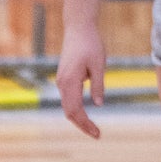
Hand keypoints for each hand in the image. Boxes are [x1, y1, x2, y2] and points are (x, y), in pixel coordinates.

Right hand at [56, 23, 105, 138]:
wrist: (78, 27)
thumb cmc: (90, 43)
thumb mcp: (99, 64)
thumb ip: (98, 85)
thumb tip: (98, 104)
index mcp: (70, 81)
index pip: (76, 111)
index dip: (86, 124)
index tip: (97, 134)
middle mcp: (62, 83)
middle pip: (69, 112)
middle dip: (82, 125)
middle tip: (97, 134)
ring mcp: (61, 81)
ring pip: (68, 106)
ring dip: (79, 118)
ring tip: (92, 127)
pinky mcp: (64, 77)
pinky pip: (69, 98)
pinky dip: (76, 108)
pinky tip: (86, 113)